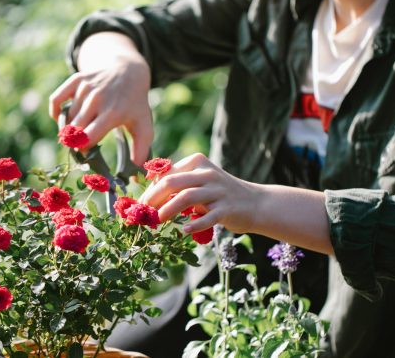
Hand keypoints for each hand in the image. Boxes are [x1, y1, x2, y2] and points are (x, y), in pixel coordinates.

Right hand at [49, 33, 152, 163]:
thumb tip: (136, 175)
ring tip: (78, 133)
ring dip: (68, 129)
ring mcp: (86, 88)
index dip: (83, 149)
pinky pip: (56, 100)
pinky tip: (65, 119)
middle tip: (81, 145)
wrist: (128, 72)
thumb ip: (141, 151)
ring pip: (66, 118)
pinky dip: (56, 113)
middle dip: (74, 142)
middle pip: (74, 130)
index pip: (88, 137)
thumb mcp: (143, 126)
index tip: (87, 153)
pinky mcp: (76, 80)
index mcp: (113, 113)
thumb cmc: (135, 105)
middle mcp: (98, 99)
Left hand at [141, 153, 332, 254]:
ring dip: (168, 210)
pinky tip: (184, 231)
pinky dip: (194, 224)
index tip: (139, 206)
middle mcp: (208, 173)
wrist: (255, 203)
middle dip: (153, 199)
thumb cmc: (220, 195)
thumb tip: (147, 195)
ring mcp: (219, 190)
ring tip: (157, 222)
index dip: (150, 190)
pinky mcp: (227, 208)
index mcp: (198, 163)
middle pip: (173, 183)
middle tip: (142, 214)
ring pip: (187, 197)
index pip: (167, 174)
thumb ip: (179, 184)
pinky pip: (208, 216)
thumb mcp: (200, 183)